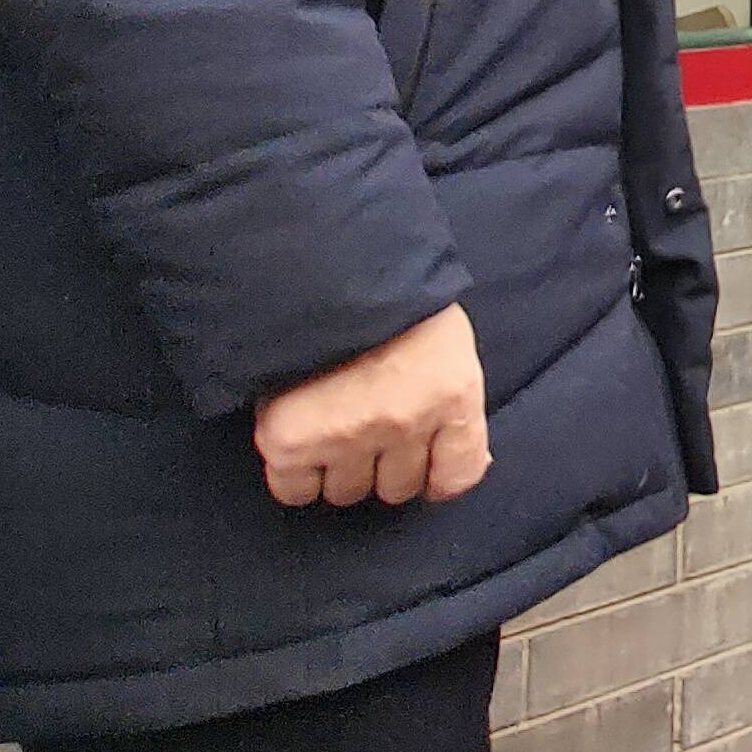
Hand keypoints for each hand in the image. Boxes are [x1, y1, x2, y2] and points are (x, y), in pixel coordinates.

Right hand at [253, 303, 488, 508]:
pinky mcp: (291, 440)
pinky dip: (294, 475)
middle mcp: (404, 422)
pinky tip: (297, 444)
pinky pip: (294, 490)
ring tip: (328, 424)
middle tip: (365, 426)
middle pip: (397, 488)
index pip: (458, 476)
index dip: (437, 475)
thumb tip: (461, 469)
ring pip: (346, 491)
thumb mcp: (446, 341)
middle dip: (383, 465)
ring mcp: (347, 433)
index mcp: (452, 395)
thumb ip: (453, 404)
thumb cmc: (392, 296)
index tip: (422, 463)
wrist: (320, 260)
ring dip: (338, 468)